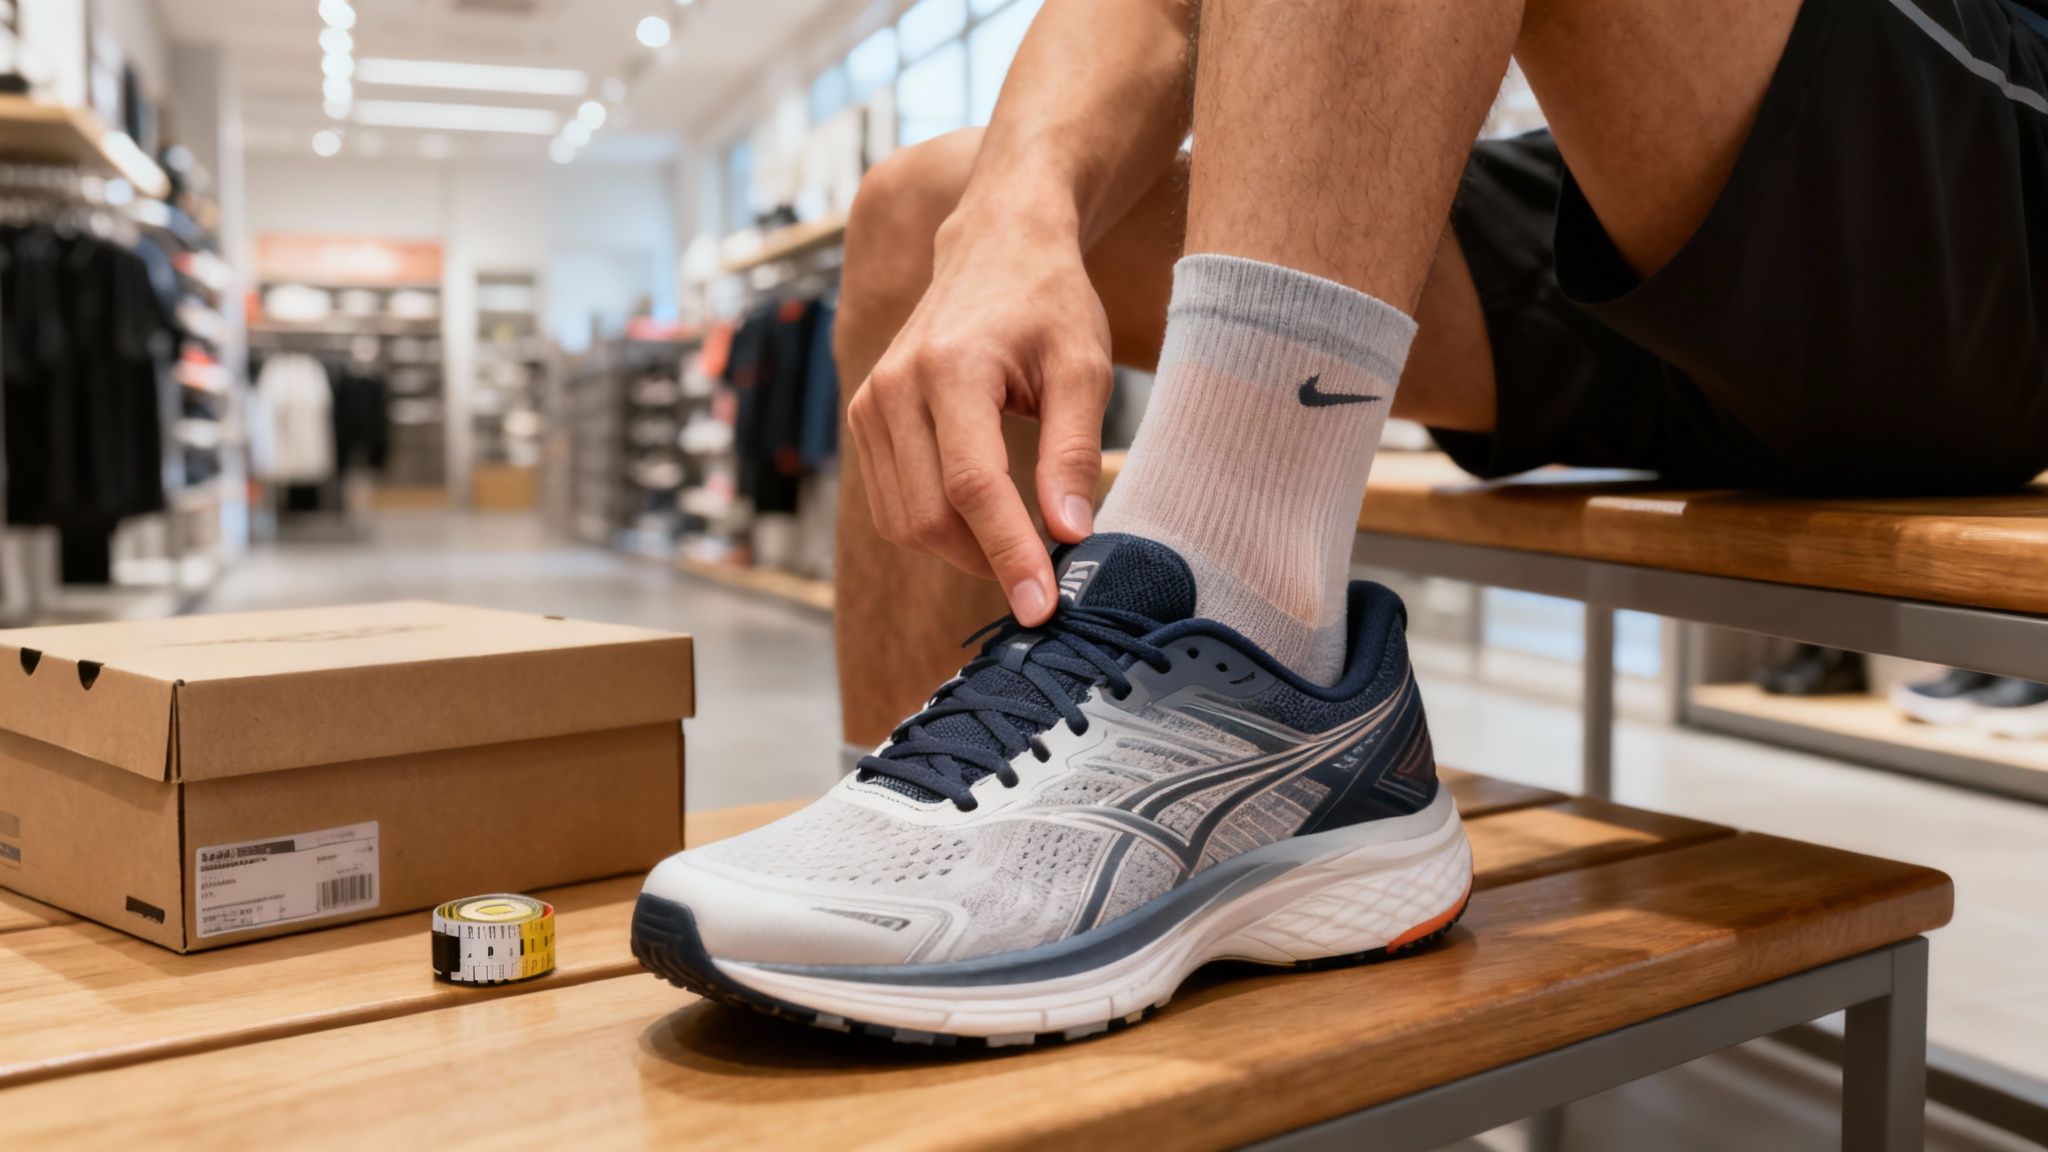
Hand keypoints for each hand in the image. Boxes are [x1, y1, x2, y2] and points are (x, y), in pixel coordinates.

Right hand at [848, 204, 1111, 625]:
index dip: (1009, 554)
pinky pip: (892, 503)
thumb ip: (1074, 451)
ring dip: (961, 552)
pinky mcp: (864, 418)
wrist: (996, 248)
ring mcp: (869, 403)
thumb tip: (1071, 533)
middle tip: (1046, 579)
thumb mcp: (1084, 369)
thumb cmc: (1048, 303)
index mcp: (950, 368)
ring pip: (903, 521)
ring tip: (1019, 548)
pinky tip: (982, 522)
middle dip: (987, 562)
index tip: (1043, 606)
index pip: (973, 486)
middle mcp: (894, 386)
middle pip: (929, 515)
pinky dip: (936, 528)